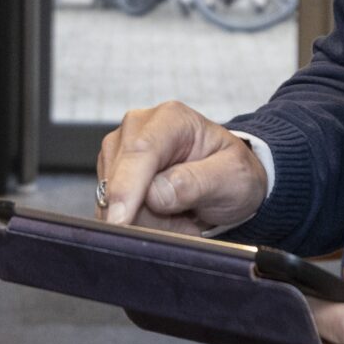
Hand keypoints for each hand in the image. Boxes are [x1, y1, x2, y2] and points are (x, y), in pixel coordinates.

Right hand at [95, 101, 268, 233]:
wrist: (227, 179)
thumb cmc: (233, 173)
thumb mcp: (232, 178)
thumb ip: (196, 182)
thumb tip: (154, 193)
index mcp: (171, 118)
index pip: (140, 151)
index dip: (126, 187)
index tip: (120, 221)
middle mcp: (139, 126)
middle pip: (121, 177)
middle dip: (147, 214)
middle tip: (187, 225)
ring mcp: (121, 148)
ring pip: (112, 196)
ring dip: (146, 220)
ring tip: (181, 217)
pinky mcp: (112, 171)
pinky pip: (111, 206)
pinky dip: (138, 220)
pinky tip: (166, 218)